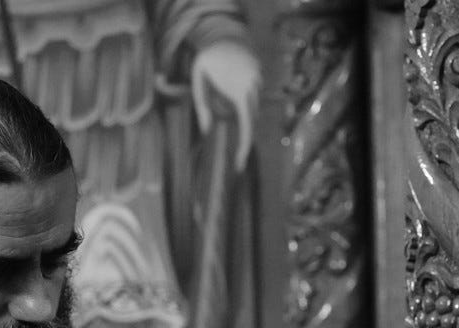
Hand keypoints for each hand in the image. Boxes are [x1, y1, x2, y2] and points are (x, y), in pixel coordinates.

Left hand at [190, 40, 260, 171]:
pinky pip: (252, 97)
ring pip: (252, 108)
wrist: (225, 35)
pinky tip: (231, 84)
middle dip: (240, 130)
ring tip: (223, 90)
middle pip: (251, 119)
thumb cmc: (208, 60)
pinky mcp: (260, 77)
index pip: (247, 125)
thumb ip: (202, 106)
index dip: (245, 146)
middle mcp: (254, 87)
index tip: (240, 162)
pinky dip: (243, 101)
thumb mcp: (198, 81)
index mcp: (240, 91)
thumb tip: (206, 131)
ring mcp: (259, 81)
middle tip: (228, 134)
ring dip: (239, 110)